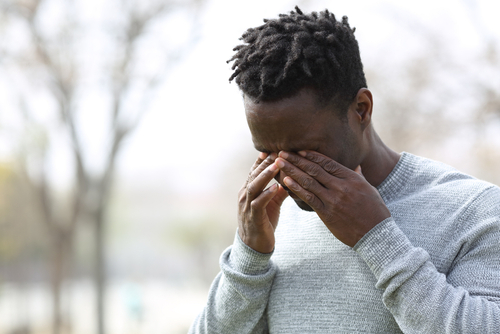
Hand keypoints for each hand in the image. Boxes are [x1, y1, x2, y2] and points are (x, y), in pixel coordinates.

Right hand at [238, 153, 288, 252]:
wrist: (254, 246)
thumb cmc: (263, 222)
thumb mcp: (271, 204)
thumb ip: (278, 191)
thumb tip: (289, 178)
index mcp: (248, 191)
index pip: (254, 171)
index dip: (263, 160)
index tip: (273, 149)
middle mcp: (244, 196)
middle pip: (254, 175)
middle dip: (266, 163)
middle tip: (278, 152)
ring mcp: (246, 206)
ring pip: (254, 186)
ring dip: (266, 175)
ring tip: (277, 165)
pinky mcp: (253, 217)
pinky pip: (258, 203)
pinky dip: (266, 194)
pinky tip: (276, 187)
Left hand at [275, 151, 389, 246]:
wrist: (376, 234)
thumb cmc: (374, 211)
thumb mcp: (369, 189)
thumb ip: (359, 177)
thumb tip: (356, 166)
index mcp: (351, 178)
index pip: (327, 163)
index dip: (311, 155)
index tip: (299, 150)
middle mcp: (341, 186)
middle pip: (315, 169)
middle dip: (296, 160)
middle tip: (282, 152)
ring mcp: (333, 200)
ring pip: (308, 181)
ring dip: (292, 171)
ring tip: (279, 163)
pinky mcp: (327, 213)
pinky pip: (309, 198)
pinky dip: (296, 188)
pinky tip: (286, 181)